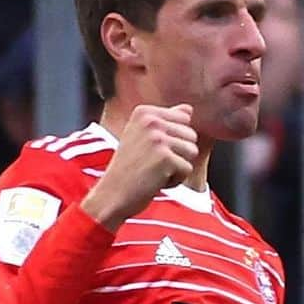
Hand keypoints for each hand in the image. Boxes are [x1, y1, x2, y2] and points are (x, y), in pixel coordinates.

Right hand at [82, 103, 198, 230]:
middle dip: (178, 154)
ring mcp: (158, 138)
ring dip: (177, 168)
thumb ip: (166, 121)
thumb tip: (189, 109)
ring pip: (192, 152)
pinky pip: (187, 169)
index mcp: (144, 112)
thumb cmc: (128, 169)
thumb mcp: (143, 137)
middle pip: (191, 135)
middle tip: (153, 164)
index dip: (174, 140)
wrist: (112, 195)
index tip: (151, 151)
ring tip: (155, 171)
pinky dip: (175, 181)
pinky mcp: (165, 158)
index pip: (184, 119)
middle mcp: (151, 120)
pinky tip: (156, 181)